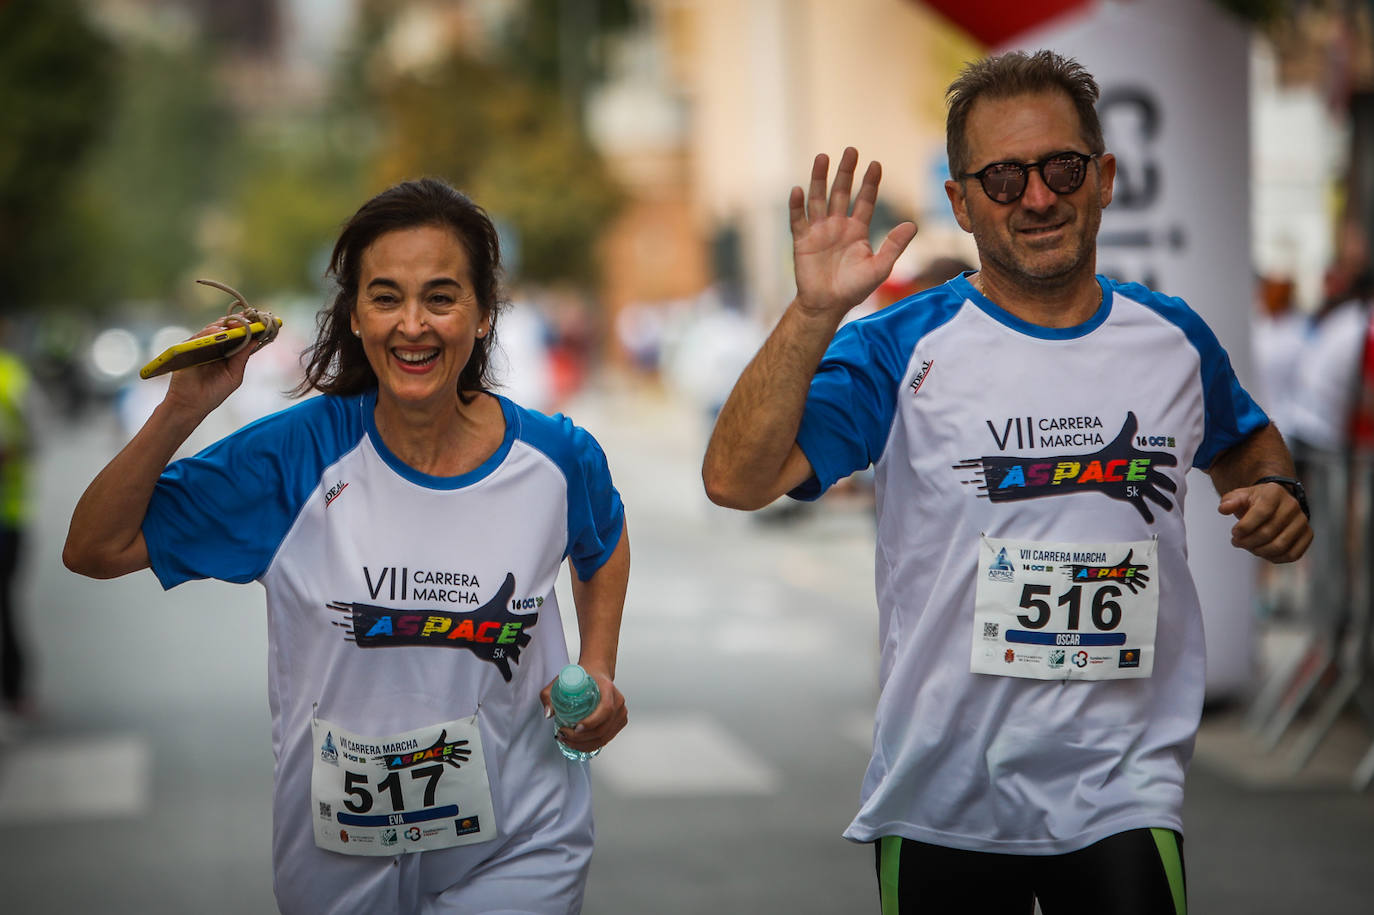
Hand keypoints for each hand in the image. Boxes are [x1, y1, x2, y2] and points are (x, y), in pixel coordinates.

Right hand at [162, 320, 254, 418]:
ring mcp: (200, 345)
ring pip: (213, 329)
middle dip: (239, 323)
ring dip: (225, 325)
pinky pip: (199, 336)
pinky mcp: (187, 348)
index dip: (248, 328)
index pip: (237, 335)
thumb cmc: (214, 393)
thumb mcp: (234, 375)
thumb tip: (255, 340)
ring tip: (238, 324)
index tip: (260, 322)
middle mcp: (213, 346)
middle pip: (226, 328)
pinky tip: (218, 332)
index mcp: (225, 352)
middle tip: (250, 320)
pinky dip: (209, 333)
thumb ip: (242, 358)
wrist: (192, 405)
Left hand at [540, 668, 627, 752]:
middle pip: (602, 729)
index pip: (605, 710)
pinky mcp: (619, 722)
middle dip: (580, 738)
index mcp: (608, 689)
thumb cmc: (582, 676)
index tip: (575, 727)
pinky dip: (591, 745)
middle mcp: (618, 702)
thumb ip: (549, 694)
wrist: (597, 673)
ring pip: (604, 738)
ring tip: (567, 740)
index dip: (591, 723)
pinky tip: (578, 743)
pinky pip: (606, 739)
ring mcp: (620, 713)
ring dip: (584, 745)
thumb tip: (549, 713)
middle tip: (563, 735)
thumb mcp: (562, 680)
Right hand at [790, 147, 917, 320]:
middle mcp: (837, 225)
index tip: (875, 164)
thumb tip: (913, 225)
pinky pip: (798, 219)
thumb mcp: (880, 268)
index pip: (865, 200)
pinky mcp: (802, 240)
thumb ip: (894, 246)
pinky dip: (797, 205)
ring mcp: (818, 231)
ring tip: (822, 158)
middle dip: (846, 172)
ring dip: (819, 179)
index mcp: (857, 229)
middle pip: (842, 192)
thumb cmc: (854, 289)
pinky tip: (798, 190)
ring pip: (819, 199)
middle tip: (851, 150)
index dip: (870, 183)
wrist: (827, 305)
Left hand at [1218, 481, 1312, 562]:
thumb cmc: (1254, 501)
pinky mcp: (1307, 534)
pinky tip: (1262, 553)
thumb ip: (1230, 501)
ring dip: (1259, 551)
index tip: (1234, 532)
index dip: (1244, 527)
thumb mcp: (1239, 496)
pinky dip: (1275, 558)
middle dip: (1247, 542)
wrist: (1275, 503)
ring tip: (1248, 547)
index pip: (1260, 513)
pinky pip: (1293, 554)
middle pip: (1268, 532)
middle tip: (1237, 542)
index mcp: (1274, 493)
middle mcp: (1292, 506)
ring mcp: (1302, 521)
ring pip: (1280, 546)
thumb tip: (1223, 509)